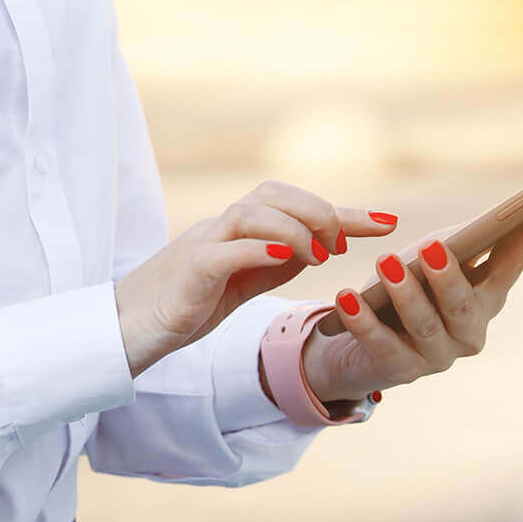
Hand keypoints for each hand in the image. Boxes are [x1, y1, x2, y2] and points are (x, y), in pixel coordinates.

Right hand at [113, 180, 397, 376]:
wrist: (132, 327)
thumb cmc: (190, 303)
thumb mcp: (247, 279)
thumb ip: (280, 258)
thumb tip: (323, 244)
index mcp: (243, 229)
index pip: (297, 205)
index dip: (345, 211)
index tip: (390, 222)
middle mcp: (224, 226)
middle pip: (274, 194)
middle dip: (318, 212)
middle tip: (343, 244)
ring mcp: (205, 245)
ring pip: (253, 214)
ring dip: (295, 230)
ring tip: (319, 255)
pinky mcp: (190, 272)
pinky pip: (226, 250)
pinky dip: (259, 249)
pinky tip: (287, 258)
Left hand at [301, 205, 522, 404]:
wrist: (358, 346)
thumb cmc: (405, 291)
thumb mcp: (430, 260)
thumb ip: (459, 242)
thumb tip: (495, 215)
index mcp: (486, 302)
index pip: (510, 268)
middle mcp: (469, 334)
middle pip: (465, 307)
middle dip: (449, 278)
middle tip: (433, 247)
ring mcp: (436, 357)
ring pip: (425, 326)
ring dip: (406, 294)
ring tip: (387, 264)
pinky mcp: (399, 371)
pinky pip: (382, 345)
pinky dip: (363, 322)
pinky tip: (348, 298)